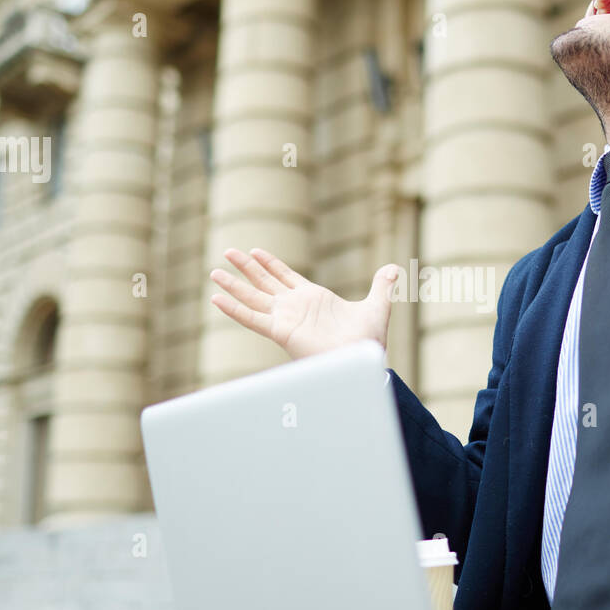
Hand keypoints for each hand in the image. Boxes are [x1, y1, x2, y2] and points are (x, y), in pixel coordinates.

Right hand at [209, 248, 399, 360]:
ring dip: (234, 284)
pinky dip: (234, 309)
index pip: (285, 276)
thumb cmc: (369, 340)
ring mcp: (286, 318)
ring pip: (253, 297)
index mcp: (313, 298)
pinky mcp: (281, 331)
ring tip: (214, 271)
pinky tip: (217, 298)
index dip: (270, 264)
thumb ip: (382, 286)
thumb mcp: (377, 305)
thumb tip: (395, 268)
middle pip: (264, 282)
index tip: (255, 250)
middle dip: (246, 267)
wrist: (362, 358)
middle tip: (227, 252)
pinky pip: (252, 318)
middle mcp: (295, 307)